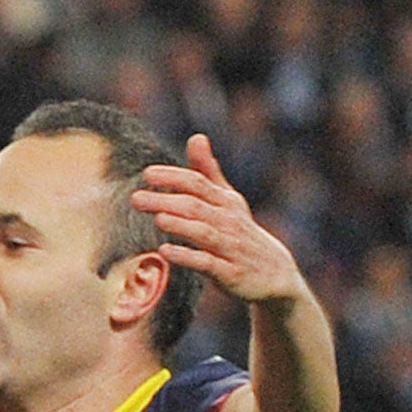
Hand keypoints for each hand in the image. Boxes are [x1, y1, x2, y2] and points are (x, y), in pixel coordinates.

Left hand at [131, 134, 303, 305]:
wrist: (276, 275)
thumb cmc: (242, 234)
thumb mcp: (229, 200)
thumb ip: (209, 172)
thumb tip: (196, 137)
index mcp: (226, 202)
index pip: (198, 184)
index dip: (174, 177)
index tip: (147, 174)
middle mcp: (229, 222)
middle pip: (196, 206)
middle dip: (166, 200)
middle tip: (136, 198)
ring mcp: (231, 248)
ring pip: (204, 233)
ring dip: (180, 225)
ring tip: (157, 218)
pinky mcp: (231, 273)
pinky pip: (208, 264)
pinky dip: (188, 256)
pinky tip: (165, 252)